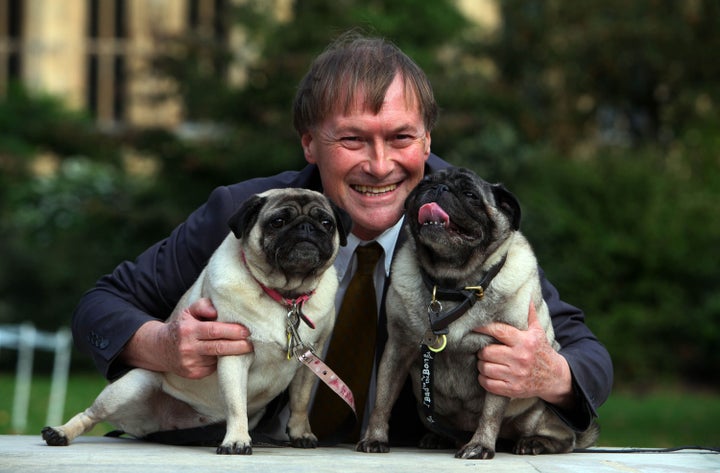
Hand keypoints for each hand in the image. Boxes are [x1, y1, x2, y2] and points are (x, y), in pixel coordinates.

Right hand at [120, 298, 252, 378]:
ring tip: (242, 347)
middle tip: (251, 344)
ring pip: (217, 358)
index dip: (232, 331)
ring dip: (231, 354)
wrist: (159, 349)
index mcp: (188, 330)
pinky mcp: (193, 374)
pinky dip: (220, 362)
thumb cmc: (181, 327)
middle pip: (218, 348)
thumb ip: (203, 306)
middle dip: (238, 346)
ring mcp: (190, 363)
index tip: (246, 331)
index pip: (214, 331)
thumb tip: (216, 311)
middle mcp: (188, 348)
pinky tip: (224, 356)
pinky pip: (213, 367)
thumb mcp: (188, 311)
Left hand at [473, 303, 574, 408]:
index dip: (483, 328)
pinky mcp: (512, 389)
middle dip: (483, 350)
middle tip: (484, 349)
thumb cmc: (542, 351)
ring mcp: (516, 375)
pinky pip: (488, 384)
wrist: (555, 378)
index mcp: (524, 341)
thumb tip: (526, 296)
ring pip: (485, 367)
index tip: (474, 326)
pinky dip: (484, 379)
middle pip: (487, 351)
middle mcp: (520, 358)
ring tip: (486, 361)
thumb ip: (529, 315)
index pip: (498, 331)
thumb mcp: (538, 332)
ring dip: (482, 365)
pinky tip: (487, 374)